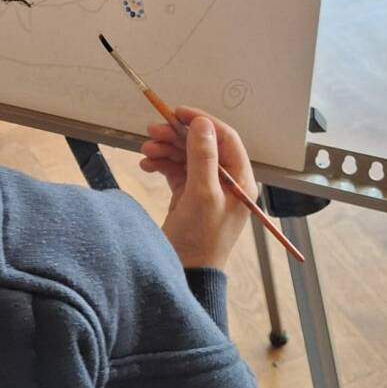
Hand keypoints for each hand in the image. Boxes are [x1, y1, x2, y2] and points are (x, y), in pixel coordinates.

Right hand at [139, 107, 257, 269]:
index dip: (202, 121)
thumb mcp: (202, 195)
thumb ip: (203, 157)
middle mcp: (226, 182)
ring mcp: (206, 189)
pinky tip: (146, 164)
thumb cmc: (200, 239)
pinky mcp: (189, 197)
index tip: (177, 112)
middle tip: (152, 130)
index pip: (225, 138)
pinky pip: (176, 171)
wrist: (186, 275)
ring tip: (145, 150)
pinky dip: (161, 164)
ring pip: (186, 156)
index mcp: (240, 181)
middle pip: (202, 145)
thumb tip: (202, 123)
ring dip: (165, 149)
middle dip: (177, 135)